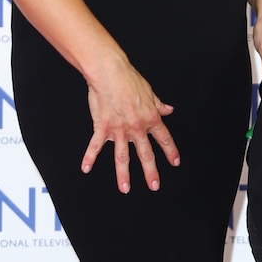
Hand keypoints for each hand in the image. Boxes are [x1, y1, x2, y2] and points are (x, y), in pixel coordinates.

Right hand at [83, 52, 178, 193]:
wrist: (110, 72)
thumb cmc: (129, 79)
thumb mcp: (150, 92)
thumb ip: (158, 104)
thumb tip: (168, 109)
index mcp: (150, 118)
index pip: (164, 139)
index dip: (171, 152)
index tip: (175, 162)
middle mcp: (137, 127)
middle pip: (146, 154)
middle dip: (151, 172)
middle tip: (154, 186)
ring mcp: (119, 129)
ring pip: (122, 156)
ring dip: (123, 174)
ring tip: (125, 188)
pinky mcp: (102, 127)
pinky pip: (95, 145)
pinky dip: (89, 157)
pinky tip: (86, 168)